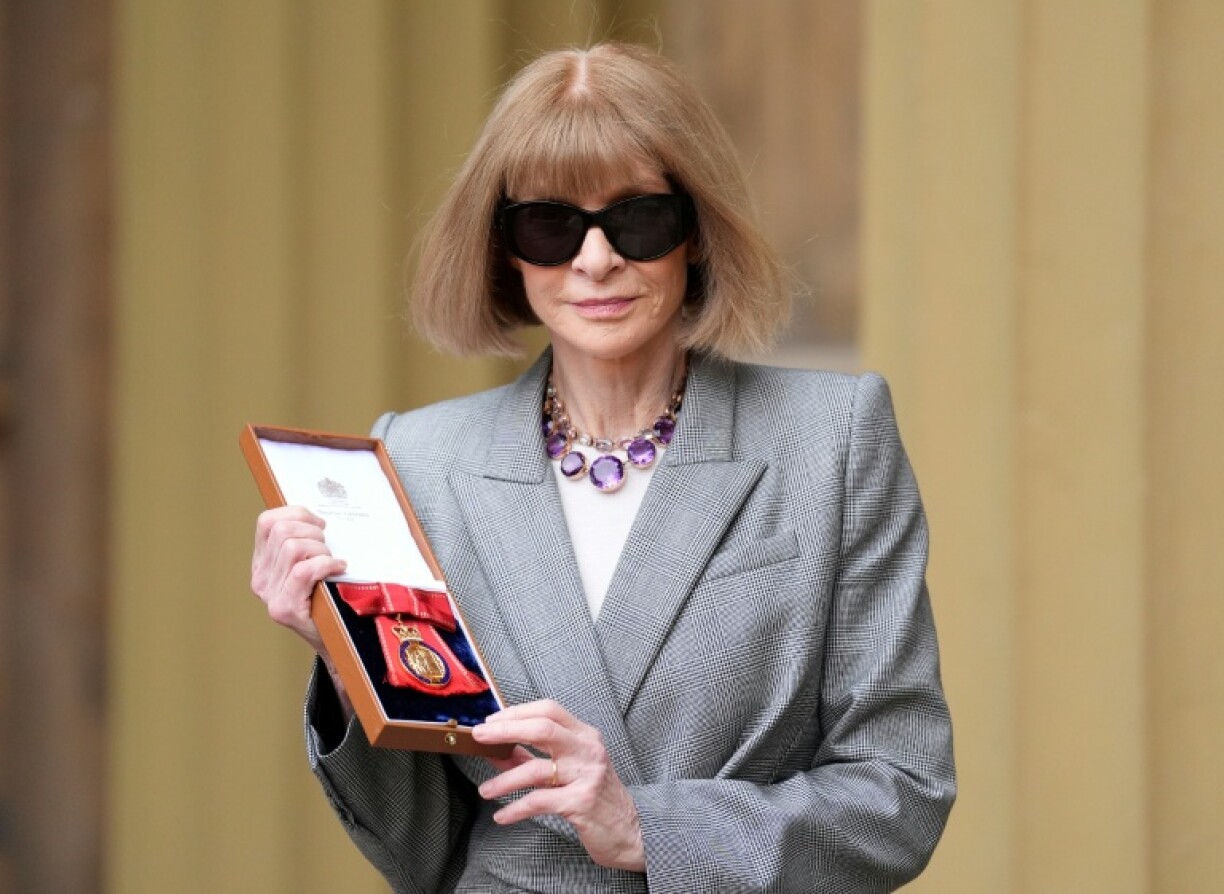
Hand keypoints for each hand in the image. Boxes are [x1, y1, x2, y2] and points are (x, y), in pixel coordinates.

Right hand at [250, 505, 346, 654]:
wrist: (334, 639)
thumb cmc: (327, 597)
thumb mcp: (310, 565)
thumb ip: (304, 543)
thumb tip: (319, 518)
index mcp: (262, 563)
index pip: (266, 521)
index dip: (296, 514)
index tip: (318, 524)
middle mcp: (260, 578)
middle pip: (282, 531)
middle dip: (312, 531)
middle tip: (328, 546)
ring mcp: (270, 595)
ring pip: (293, 548)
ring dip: (321, 549)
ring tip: (331, 560)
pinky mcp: (284, 608)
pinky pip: (304, 571)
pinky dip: (326, 564)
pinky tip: (338, 568)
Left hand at [472, 700, 644, 872]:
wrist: (629, 831)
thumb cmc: (594, 796)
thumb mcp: (566, 771)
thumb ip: (530, 759)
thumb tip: (494, 750)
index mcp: (584, 735)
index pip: (549, 710)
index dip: (517, 713)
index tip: (491, 722)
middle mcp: (588, 750)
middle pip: (543, 729)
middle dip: (506, 731)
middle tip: (480, 737)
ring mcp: (586, 775)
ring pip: (537, 769)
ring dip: (504, 780)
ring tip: (485, 790)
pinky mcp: (581, 802)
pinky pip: (540, 801)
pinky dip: (516, 809)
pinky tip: (502, 816)